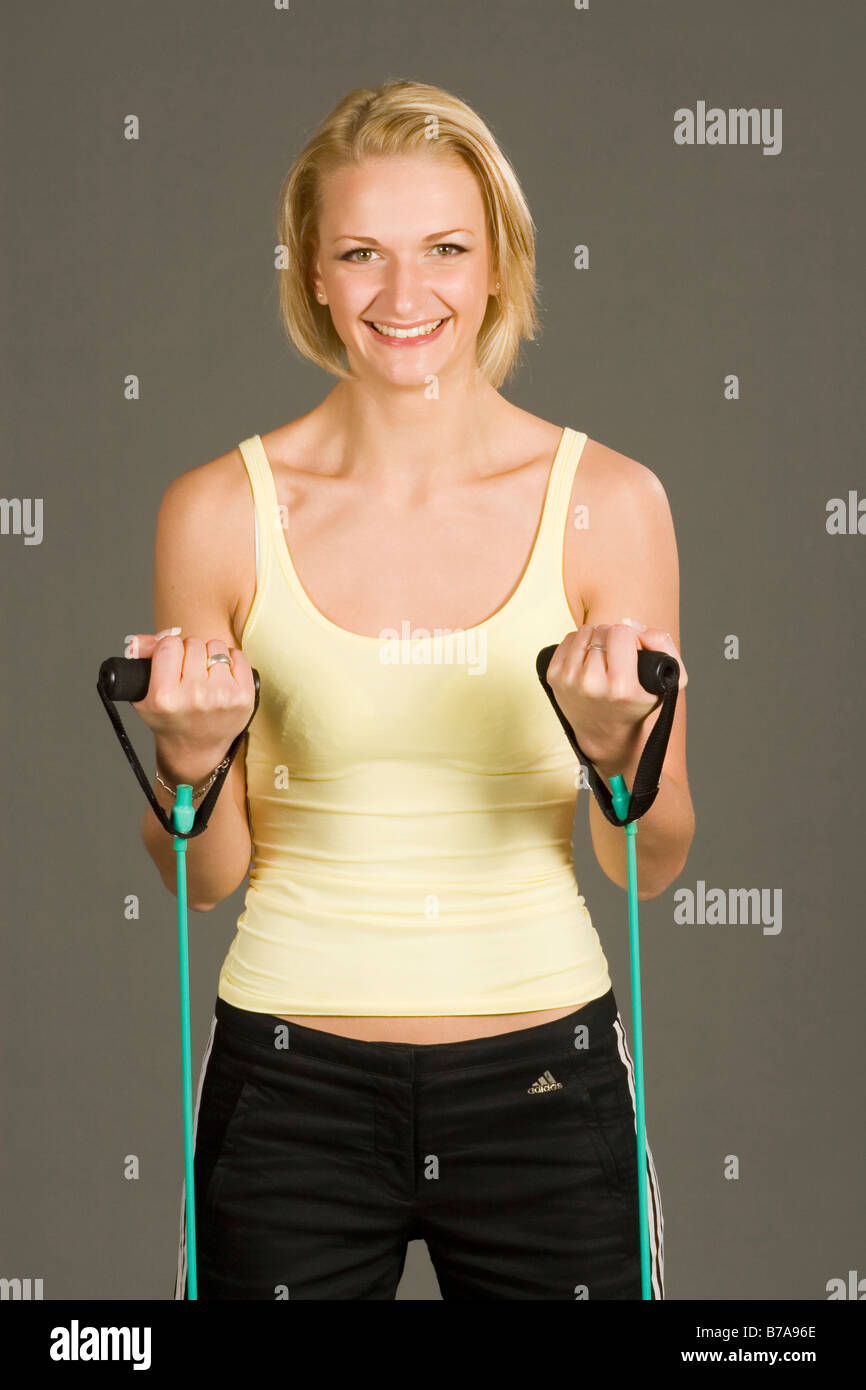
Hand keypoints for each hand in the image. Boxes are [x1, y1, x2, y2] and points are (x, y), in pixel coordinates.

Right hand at [124, 628, 255, 774]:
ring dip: (210, 656)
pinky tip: (222, 676)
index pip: (169, 644)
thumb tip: (138, 640)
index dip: (169, 648)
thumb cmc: (171, 719)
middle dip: (190, 653)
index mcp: (164, 696)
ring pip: (216, 647)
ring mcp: (222, 696)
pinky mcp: (244, 696)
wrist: (196, 749)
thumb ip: (140, 661)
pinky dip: (231, 660)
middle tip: (188, 672)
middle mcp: (194, 696)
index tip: (171, 660)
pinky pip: (238, 656)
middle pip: (193, 643)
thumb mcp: (144, 695)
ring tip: (204, 675)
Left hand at [546, 619, 686, 777]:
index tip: (633, 652)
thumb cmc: (637, 705)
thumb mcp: (670, 681)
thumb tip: (629, 622)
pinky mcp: (553, 676)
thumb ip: (663, 643)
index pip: (621, 632)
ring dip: (597, 638)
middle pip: (602, 630)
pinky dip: (581, 643)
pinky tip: (589, 658)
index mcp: (620, 687)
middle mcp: (590, 684)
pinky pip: (569, 639)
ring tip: (605, 657)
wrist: (604, 733)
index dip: (631, 637)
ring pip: (585, 632)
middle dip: (613, 637)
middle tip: (618, 657)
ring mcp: (568, 680)